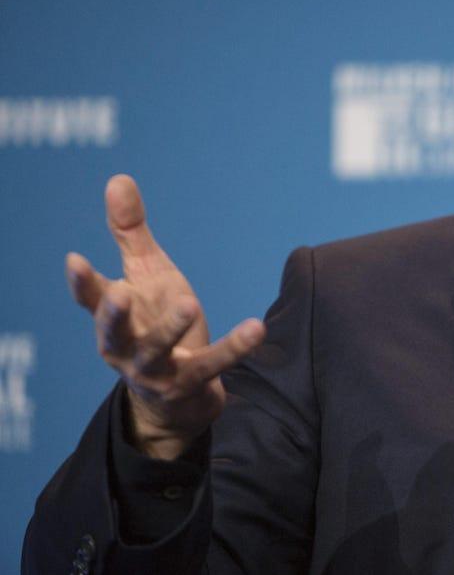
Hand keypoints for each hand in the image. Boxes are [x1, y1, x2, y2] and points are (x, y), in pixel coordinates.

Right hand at [65, 174, 264, 458]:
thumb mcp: (146, 276)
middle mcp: (125, 348)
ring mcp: (155, 370)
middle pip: (113, 333)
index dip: (82, 282)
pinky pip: (213, 364)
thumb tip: (118, 178)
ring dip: (170, 328)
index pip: (91, 300)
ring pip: (157, 351)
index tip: (75, 260)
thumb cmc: (155, 322)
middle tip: (120, 292)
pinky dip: (234, 347)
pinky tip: (257, 328)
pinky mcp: (189, 384)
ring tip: (189, 302)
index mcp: (113, 319)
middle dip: (113, 315)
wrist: (177, 396)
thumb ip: (131, 233)